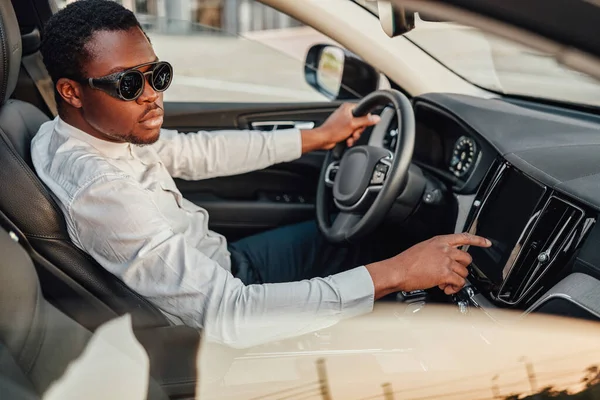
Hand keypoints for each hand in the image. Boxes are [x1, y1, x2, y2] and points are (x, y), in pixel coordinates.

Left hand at [300, 103, 380, 152]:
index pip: (364, 111)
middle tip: (354, 133)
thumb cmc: (333, 130)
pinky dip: (350, 138)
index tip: (361, 125)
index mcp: (348, 108)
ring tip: (349, 138)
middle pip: (361, 122)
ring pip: (356, 129)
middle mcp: (346, 113)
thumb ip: (365, 121)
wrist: (323, 139)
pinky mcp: (342, 129)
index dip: (364, 120)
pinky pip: (351, 133)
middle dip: (358, 130)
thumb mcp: (353, 124)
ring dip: (354, 136)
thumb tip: (376, 118)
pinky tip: (347, 140)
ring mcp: (344, 122)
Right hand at [366, 233, 491, 298]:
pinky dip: (454, 287)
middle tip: (452, 274)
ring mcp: (445, 261)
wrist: (398, 271)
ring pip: (463, 272)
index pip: (464, 237)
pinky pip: (459, 282)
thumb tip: (445, 261)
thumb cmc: (405, 262)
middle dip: (462, 268)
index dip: (478, 240)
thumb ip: (437, 252)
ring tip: (444, 283)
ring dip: (456, 280)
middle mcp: (444, 249)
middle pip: (467, 258)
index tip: (487, 242)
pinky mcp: (445, 274)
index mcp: (439, 241)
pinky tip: (446, 288)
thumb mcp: (422, 249)